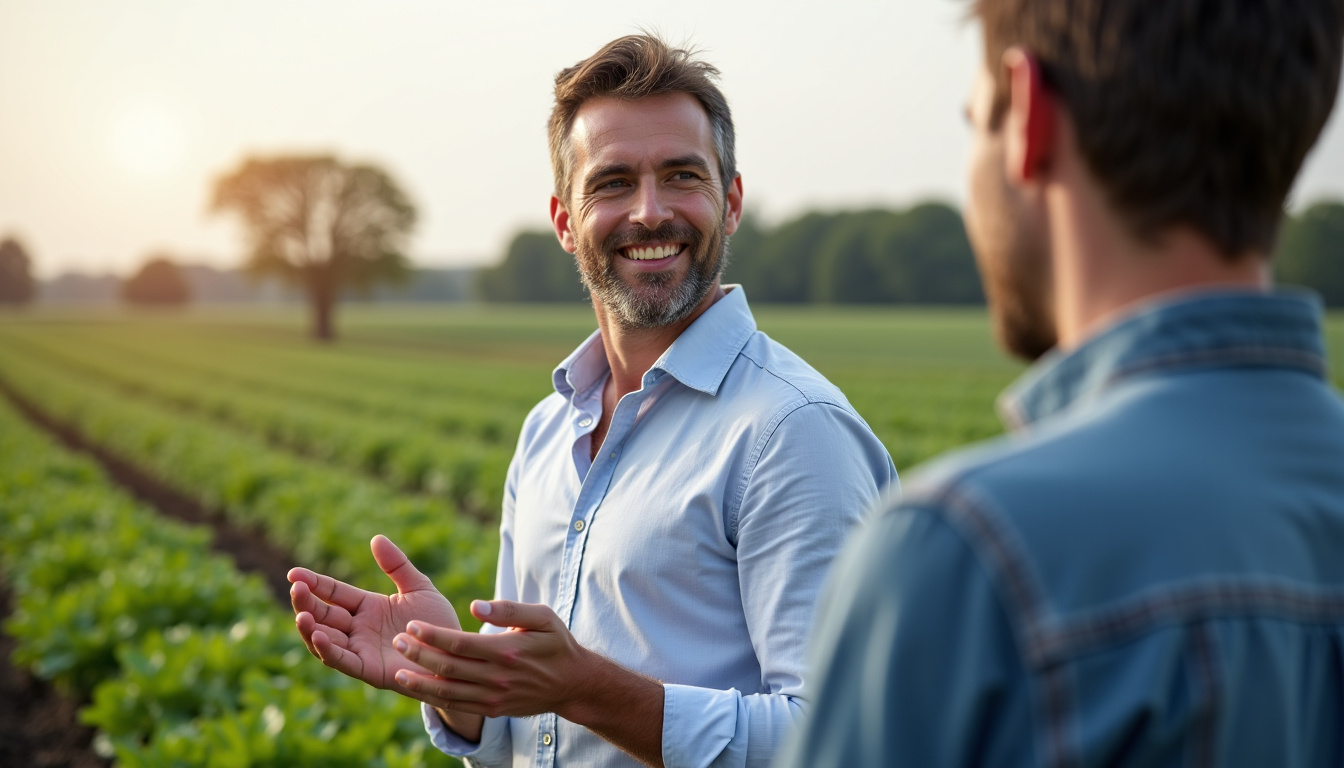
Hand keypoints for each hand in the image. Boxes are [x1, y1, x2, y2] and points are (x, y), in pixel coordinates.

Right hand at [288, 534, 460, 696]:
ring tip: (301, 614)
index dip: (314, 583)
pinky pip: (343, 660)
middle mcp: (359, 629)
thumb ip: (397, 565)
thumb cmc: (439, 623)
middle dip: (306, 602)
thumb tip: (376, 538)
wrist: (460, 653)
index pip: (334, 593)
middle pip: (323, 615)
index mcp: (368, 607)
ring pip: (325, 640)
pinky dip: (328, 650)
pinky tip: (319, 636)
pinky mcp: (369, 670)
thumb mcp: (419, 588)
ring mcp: (362, 650)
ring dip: (310, 628)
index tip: (293, 573)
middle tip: (296, 588)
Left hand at [395, 599, 666, 764]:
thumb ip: (509, 609)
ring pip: (448, 692)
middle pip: (449, 667)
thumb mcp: (542, 617)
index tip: (411, 624)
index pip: (460, 644)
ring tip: (397, 671)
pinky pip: (457, 706)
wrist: (572, 683)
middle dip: (418, 655)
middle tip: (397, 641)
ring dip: (420, 682)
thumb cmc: (556, 643)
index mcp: (507, 650)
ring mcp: (494, 696)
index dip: (432, 635)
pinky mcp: (493, 709)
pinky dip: (433, 699)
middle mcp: (498, 677)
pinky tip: (416, 690)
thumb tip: (477, 605)